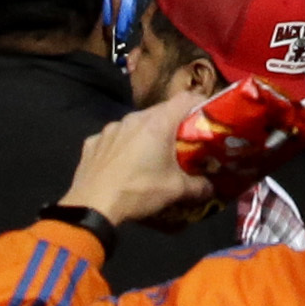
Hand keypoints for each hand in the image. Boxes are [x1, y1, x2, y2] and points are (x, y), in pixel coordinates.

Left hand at [61, 100, 207, 228]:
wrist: (92, 206)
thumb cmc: (139, 191)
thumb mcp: (176, 191)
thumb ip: (200, 186)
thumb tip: (212, 188)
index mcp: (157, 123)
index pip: (186, 99)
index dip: (200, 104)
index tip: (207, 119)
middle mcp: (133, 118)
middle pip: (160, 112)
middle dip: (173, 125)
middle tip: (181, 145)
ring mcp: (110, 129)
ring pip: (135, 125)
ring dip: (146, 136)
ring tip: (149, 158)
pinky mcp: (92, 142)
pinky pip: (113, 139)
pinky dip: (122, 147)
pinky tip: (122, 166)